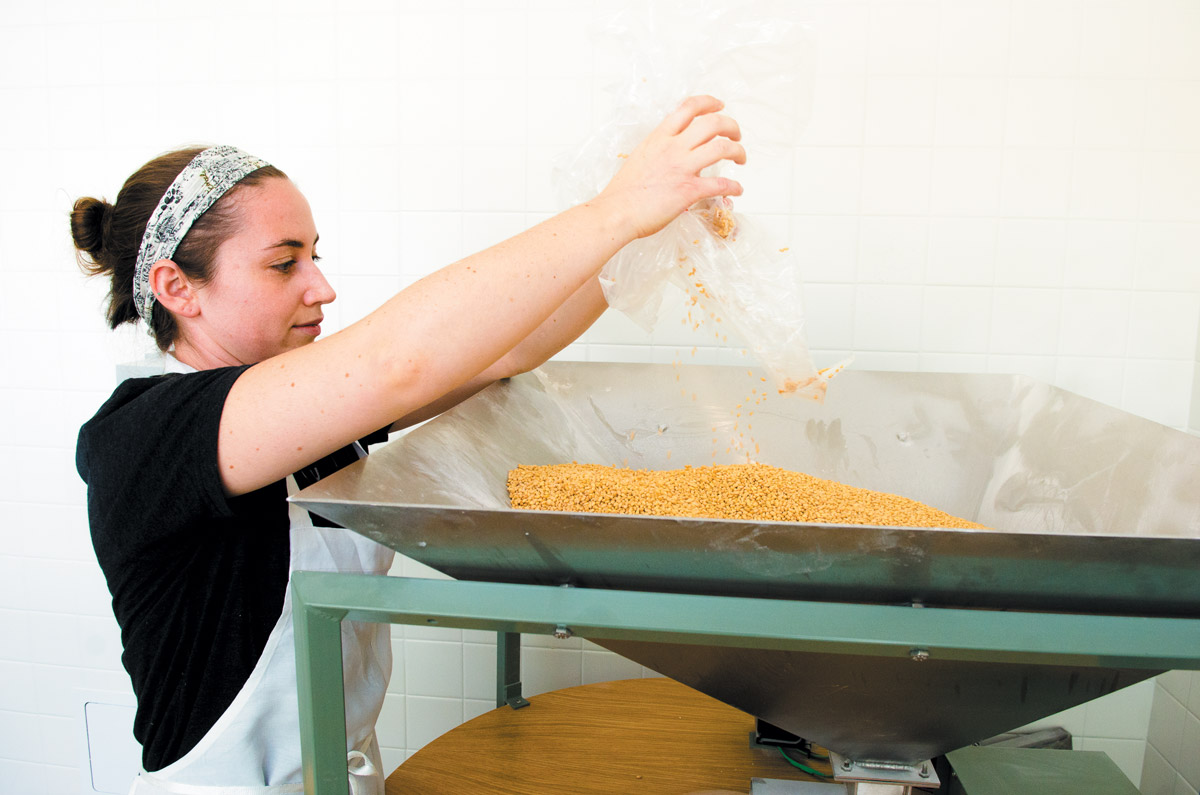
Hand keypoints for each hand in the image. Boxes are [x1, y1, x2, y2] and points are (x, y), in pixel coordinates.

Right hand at [597, 95, 745, 239]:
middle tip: (736, 135)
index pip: (689, 107)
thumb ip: (659, 148)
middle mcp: (673, 148)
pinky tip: (737, 189)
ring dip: (738, 152)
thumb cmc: (624, 191)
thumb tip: (672, 148)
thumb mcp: (641, 156)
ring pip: (722, 148)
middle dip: (731, 126)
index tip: (719, 105)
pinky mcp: (688, 191)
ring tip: (740, 158)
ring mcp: (682, 168)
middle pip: (713, 123)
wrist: (616, 212)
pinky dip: (734, 186)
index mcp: (660, 137)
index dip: (709, 102)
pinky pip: (721, 184)